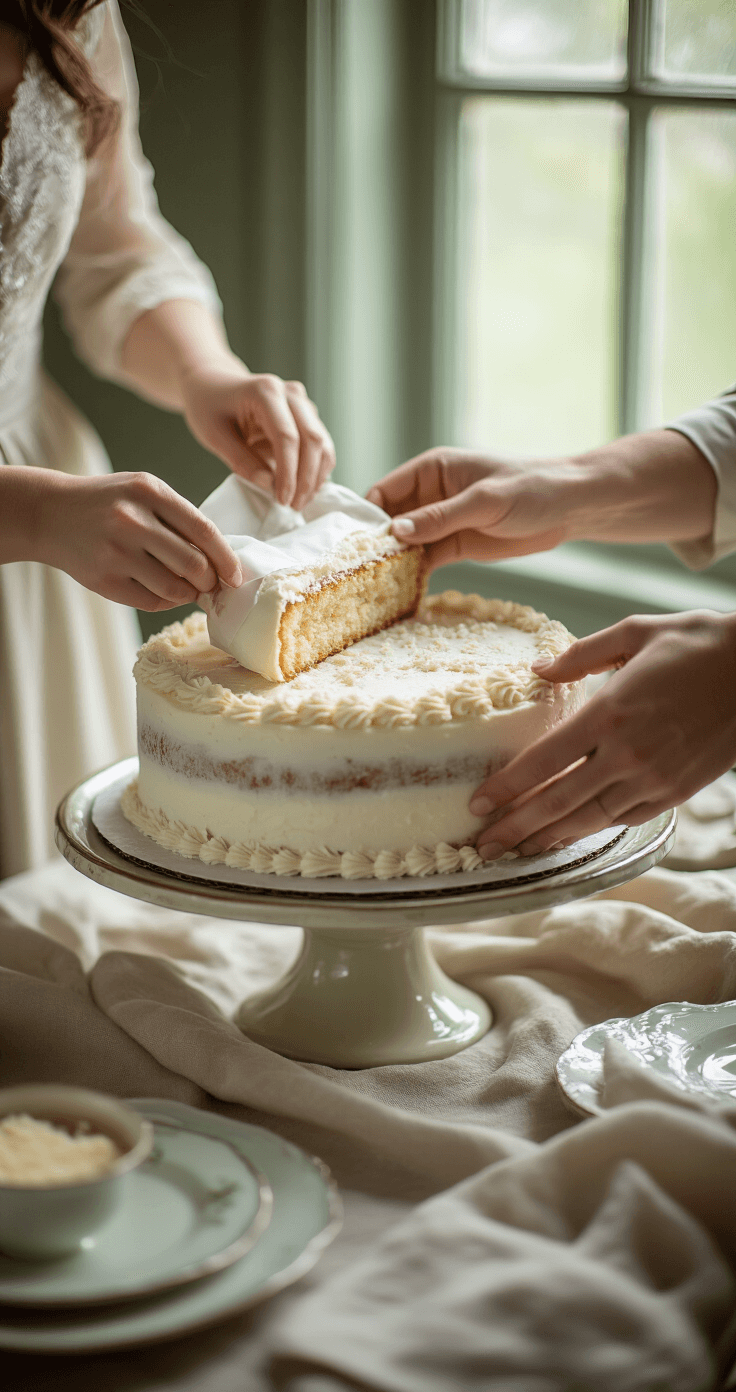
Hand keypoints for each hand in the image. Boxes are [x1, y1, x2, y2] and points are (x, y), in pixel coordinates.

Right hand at [35, 470, 241, 610]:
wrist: (49, 513)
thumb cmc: (108, 503)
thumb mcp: (142, 492)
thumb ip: (179, 518)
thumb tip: (221, 559)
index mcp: (149, 491)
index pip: (204, 531)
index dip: (227, 558)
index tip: (236, 575)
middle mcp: (133, 521)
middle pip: (194, 565)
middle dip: (210, 581)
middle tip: (210, 584)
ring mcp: (116, 553)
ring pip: (175, 589)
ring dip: (189, 594)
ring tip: (186, 587)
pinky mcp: (104, 581)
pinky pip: (152, 602)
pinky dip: (166, 602)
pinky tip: (162, 591)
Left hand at [180, 361, 335, 509]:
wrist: (214, 383)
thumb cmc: (208, 406)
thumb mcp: (213, 435)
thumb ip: (241, 460)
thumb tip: (269, 485)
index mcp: (266, 391)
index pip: (287, 437)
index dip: (289, 473)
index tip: (282, 500)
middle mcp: (291, 393)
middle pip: (313, 440)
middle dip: (306, 479)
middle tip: (293, 507)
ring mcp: (302, 402)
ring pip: (323, 444)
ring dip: (315, 478)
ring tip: (298, 502)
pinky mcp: (308, 415)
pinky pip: (321, 445)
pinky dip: (316, 470)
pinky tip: (302, 489)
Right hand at [367, 433, 716, 568]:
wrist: (572, 508)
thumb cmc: (532, 488)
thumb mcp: (484, 501)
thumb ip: (440, 517)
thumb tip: (395, 532)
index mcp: (432, 470)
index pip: (384, 492)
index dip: (366, 517)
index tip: (350, 546)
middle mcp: (431, 495)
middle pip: (389, 521)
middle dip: (373, 545)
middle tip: (353, 576)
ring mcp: (442, 522)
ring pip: (404, 545)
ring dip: (390, 564)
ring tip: (369, 590)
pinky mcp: (456, 546)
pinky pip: (424, 562)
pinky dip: (411, 576)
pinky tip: (398, 595)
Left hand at [468, 610, 735, 858]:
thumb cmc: (698, 643)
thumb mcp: (636, 632)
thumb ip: (580, 654)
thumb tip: (537, 672)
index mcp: (611, 712)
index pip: (544, 761)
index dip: (508, 787)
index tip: (478, 802)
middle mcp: (628, 753)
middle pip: (558, 801)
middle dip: (516, 826)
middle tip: (482, 844)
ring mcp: (654, 777)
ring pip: (589, 818)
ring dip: (549, 837)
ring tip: (517, 851)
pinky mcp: (676, 791)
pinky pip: (623, 819)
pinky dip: (591, 830)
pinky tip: (567, 836)